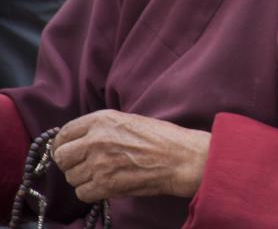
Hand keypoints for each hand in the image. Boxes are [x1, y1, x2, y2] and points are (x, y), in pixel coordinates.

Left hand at [51, 110, 210, 202]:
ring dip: (84, 179)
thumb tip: (79, 141)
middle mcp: (96, 139)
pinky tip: (107, 185)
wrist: (181, 158)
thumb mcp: (129, 120)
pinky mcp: (105, 184)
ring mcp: (99, 163)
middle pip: (62, 157)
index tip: (70, 151)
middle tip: (86, 165)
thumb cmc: (162, 138)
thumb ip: (102, 128)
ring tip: (104, 175)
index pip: (64, 134)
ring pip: (71, 177)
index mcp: (102, 119)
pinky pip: (82, 193)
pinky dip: (92, 192)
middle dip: (71, 163)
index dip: (64, 145)